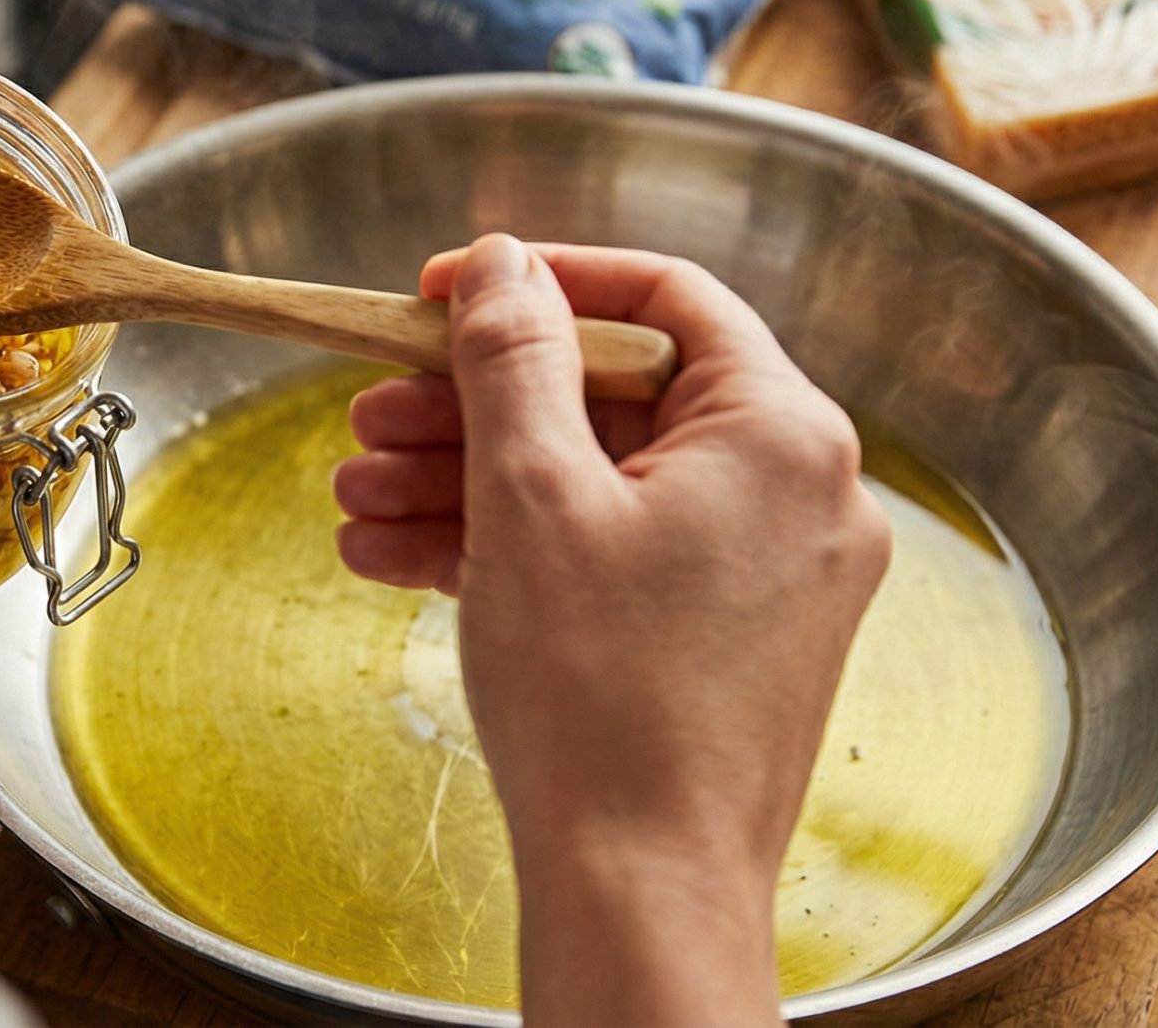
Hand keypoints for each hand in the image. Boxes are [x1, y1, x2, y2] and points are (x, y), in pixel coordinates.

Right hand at [332, 235, 889, 1026]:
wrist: (642, 891)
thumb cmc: (605, 701)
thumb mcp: (532, 496)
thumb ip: (513, 358)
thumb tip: (504, 266)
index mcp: (782, 433)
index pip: (662, 297)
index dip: (540, 281)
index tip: (445, 290)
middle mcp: (796, 492)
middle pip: (615, 395)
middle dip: (475, 404)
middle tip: (374, 411)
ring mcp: (764, 573)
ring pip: (600, 482)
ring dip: (471, 480)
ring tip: (360, 495)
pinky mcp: (724, 638)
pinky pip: (612, 555)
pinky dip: (515, 549)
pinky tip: (400, 557)